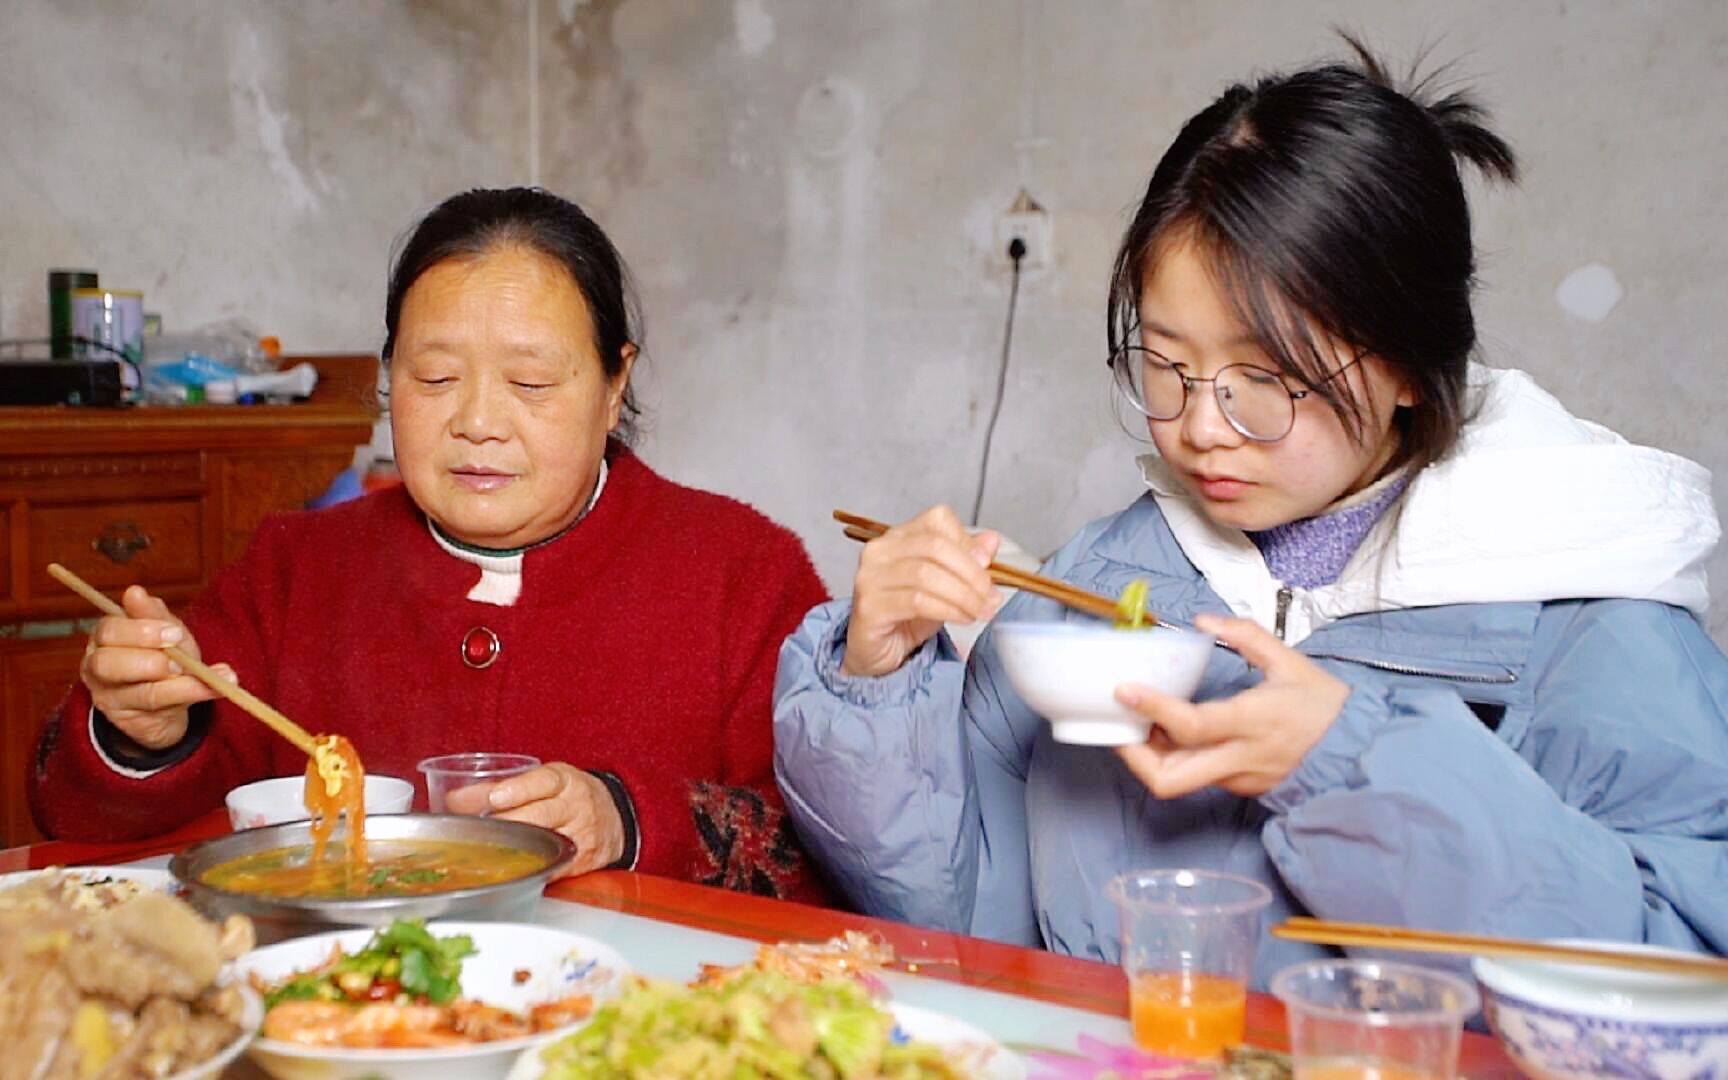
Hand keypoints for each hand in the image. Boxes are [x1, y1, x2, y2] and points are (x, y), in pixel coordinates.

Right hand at [81, 585, 233, 749]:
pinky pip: (159, 709)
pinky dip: (192, 695)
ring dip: (175, 684)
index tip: (175, 632)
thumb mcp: (163, 631)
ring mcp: (110, 698)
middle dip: (148, 659)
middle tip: (180, 661)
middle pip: (106, 663)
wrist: (163, 704)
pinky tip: (217, 686)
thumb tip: (135, 592)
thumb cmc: (163, 656)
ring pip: (135, 692)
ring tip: (200, 675)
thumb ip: (153, 614)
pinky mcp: (129, 721)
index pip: (109, 630)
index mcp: (105, 637)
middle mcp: (97, 668)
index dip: (141, 630)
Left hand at [444, 762, 623, 877]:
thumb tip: (454, 799)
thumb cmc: (570, 797)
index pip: (544, 781)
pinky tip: (509, 869)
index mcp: (567, 782)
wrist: (614, 819)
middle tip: (477, 829)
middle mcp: (576, 807)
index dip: (519, 789)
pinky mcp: (580, 862)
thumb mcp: (546, 781)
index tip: (495, 797)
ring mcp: (580, 836)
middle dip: (506, 824)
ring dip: (514, 848)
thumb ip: (503, 788)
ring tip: (487, 850)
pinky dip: (530, 868)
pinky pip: (553, 867)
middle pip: (540, 816)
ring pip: (546, 844)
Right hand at [842, 505, 1002, 676]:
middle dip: (971, 572)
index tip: (988, 565)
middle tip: (991, 596)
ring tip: (980, 611)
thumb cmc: (908, 616)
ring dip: (963, 595)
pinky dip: (947, 609)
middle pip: (934, 546)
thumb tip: (991, 541)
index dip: (967, 542)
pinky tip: (962, 618)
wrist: (878, 651)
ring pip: (926, 574)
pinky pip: (916, 601)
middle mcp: (880, 550)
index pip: (937, 520)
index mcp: (899, 536)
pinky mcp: (870, 605)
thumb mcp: (945, 585)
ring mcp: (871, 577)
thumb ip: (966, 561)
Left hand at [1113, 614, 1348, 798]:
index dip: (1154, 710)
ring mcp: (1238, 779)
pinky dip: (1176, 757)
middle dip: (1134, 756)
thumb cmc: (1325, 706)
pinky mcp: (1240, 787)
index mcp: (1253, 722)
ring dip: (1151, 756)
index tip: (1125, 691)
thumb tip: (1203, 622)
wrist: (1358, 750)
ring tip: (1144, 724)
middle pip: (1169, 779)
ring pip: (1178, 782)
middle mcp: (1240, 758)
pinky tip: (1173, 733)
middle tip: (1120, 723)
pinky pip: (1196, 776)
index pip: (1193, 725)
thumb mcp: (1290, 661)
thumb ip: (1246, 636)